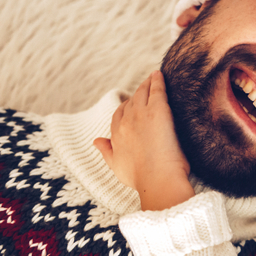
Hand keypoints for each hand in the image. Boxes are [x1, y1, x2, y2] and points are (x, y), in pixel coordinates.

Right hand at [94, 71, 194, 210]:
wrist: (157, 181)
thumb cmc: (142, 179)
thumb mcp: (117, 166)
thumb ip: (106, 151)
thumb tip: (96, 141)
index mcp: (116, 135)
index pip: (119, 115)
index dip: (126, 108)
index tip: (133, 104)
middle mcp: (125, 122)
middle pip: (130, 102)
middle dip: (137, 93)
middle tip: (145, 86)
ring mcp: (141, 115)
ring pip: (142, 93)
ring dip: (147, 84)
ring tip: (153, 78)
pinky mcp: (158, 111)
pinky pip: (156, 90)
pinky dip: (157, 81)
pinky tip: (159, 74)